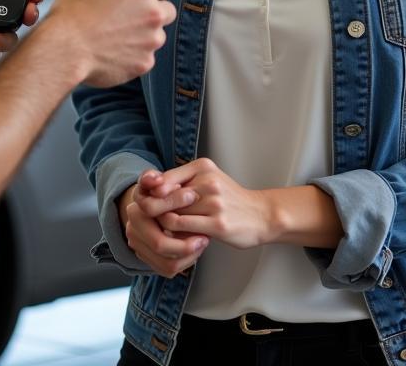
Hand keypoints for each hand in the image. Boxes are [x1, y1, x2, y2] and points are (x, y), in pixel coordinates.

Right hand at [42, 0, 176, 87]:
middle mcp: (152, 12)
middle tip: (130, 16)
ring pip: (158, 36)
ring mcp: (151, 40)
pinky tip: (114, 53)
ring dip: (145, 36)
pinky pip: (147, 57)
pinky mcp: (145, 63)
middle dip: (154, 12)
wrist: (63, 51)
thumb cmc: (71, 16)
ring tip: (117, 37)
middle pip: (168, 10)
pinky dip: (135, 56)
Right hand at [117, 173, 207, 277]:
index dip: (174, 203)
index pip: (152, 211)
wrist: (154, 211)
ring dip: (189, 254)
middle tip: (205, 235)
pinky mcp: (149, 260)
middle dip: (185, 242)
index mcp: (134, 210)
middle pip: (159, 244)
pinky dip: (187, 261)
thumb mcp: (160, 181)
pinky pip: (169, 269)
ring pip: (167, 261)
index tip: (193, 197)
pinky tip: (196, 248)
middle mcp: (132, 230)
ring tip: (203, 241)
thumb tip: (156, 179)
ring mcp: (139, 247)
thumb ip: (155, 178)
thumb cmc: (163, 193)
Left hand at [137, 160, 270, 249]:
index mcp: (202, 167)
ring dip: (163, 225)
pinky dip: (175, 234)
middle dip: (151, 209)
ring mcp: (213, 203)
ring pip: (171, 214)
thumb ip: (183, 181)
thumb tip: (150, 188)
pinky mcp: (218, 224)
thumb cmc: (229, 199)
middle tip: (146, 218)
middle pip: (164, 196)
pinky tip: (176, 237)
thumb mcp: (208, 179)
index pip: (163, 178)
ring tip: (163, 229)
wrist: (261, 215)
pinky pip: (184, 230)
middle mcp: (207, 182)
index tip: (144, 202)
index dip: (148, 192)